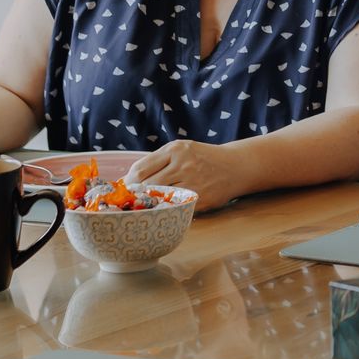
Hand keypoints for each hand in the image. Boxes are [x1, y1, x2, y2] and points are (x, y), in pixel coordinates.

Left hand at [129, 140, 251, 211]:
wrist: (235, 166)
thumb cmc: (202, 159)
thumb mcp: (182, 150)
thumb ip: (158, 162)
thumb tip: (127, 180)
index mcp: (175, 150)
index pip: (140, 169)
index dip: (128, 181)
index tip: (123, 188)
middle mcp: (184, 164)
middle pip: (147, 185)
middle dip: (135, 194)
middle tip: (130, 201)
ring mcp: (193, 182)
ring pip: (160, 198)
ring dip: (149, 203)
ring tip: (145, 206)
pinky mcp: (201, 198)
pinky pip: (176, 207)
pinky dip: (167, 209)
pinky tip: (164, 209)